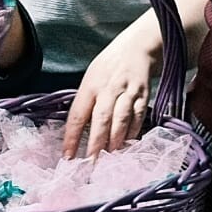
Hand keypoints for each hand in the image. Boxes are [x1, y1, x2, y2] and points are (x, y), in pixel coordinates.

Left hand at [64, 17, 162, 157]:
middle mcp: (108, 88)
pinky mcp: (144, 95)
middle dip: (95, 144)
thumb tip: (79, 132)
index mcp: (90, 85)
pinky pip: (138, 117)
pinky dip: (133, 133)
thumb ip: (86, 102)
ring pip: (121, 120)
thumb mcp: (91, 78)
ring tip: (109, 159)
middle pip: (101, 119)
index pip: (78, 114)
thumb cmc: (109, 66)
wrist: (138, 47)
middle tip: (91, 164)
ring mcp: (127, 92)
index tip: (67, 156)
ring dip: (115, 141)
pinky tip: (127, 146)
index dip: (72, 137)